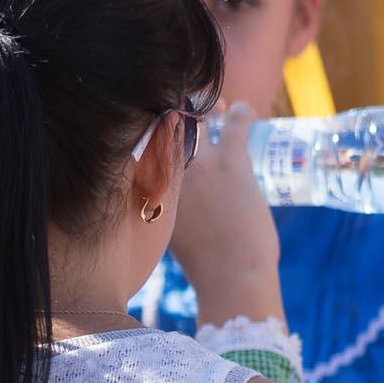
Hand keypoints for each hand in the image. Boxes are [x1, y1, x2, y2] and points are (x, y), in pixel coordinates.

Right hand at [167, 102, 282, 325]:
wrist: (230, 275)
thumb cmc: (201, 265)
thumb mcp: (166, 238)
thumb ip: (162, 218)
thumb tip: (163, 218)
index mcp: (146, 189)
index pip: (140, 148)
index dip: (148, 133)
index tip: (156, 129)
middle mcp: (166, 170)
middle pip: (164, 125)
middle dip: (175, 113)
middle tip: (187, 112)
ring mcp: (199, 163)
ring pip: (198, 118)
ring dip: (208, 108)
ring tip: (216, 107)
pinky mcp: (232, 161)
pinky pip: (237, 121)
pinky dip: (241, 113)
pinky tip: (243, 111)